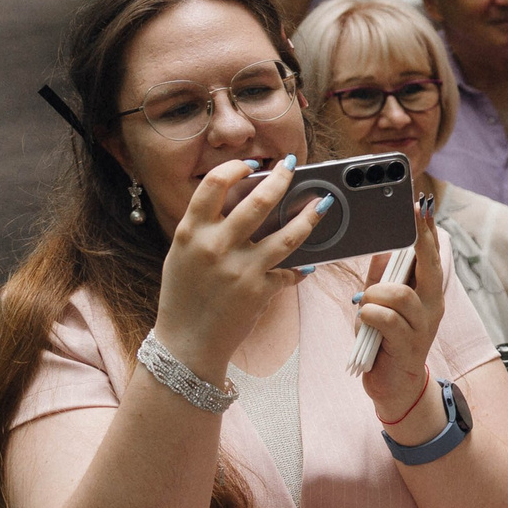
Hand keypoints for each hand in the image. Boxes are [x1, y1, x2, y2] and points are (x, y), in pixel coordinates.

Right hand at [152, 156, 333, 375]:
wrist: (187, 343)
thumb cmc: (184, 295)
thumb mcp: (184, 254)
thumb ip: (207, 228)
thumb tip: (245, 201)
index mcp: (190, 232)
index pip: (212, 184)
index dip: (235, 168)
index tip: (252, 164)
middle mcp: (215, 246)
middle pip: (259, 201)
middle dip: (282, 178)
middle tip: (293, 167)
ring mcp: (240, 269)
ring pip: (288, 235)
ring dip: (310, 216)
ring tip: (323, 204)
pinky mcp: (259, 291)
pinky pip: (290, 271)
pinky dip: (300, 267)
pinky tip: (309, 262)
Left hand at [359, 192, 451, 432]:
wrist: (396, 387)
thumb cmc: (386, 341)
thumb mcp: (382, 305)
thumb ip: (382, 277)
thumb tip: (381, 248)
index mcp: (427, 292)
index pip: (431, 254)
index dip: (427, 229)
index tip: (423, 204)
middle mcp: (431, 304)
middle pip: (427, 263)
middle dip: (419, 237)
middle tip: (413, 213)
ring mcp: (423, 324)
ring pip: (397, 293)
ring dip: (374, 295)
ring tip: (366, 306)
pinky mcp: (408, 344)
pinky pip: (384, 318)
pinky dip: (368, 315)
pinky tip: (365, 322)